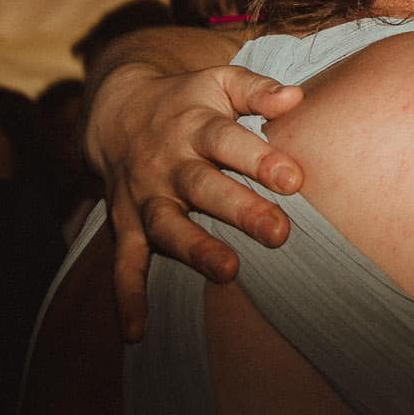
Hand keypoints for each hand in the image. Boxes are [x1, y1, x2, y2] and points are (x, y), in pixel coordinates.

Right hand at [85, 61, 305, 341]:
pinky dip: (127, 297)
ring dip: (194, 250)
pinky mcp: (126, 224)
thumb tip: (297, 97)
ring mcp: (145, 196)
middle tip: (279, 233)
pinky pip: (123, 262)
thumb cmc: (188, 100)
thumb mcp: (219, 82)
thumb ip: (257, 89)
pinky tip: (137, 333)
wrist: (116, 111)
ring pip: (166, 225)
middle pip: (203, 186)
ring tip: (228, 272)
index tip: (295, 179)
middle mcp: (167, 163)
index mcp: (195, 126)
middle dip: (239, 209)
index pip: (228, 140)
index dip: (260, 159)